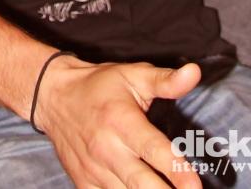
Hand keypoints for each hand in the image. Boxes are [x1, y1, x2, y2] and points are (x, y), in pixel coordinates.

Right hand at [36, 57, 201, 187]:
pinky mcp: (84, 185)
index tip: (196, 187)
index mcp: (122, 121)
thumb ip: (166, 80)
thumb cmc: (99, 86)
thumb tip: (195, 72)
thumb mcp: (133, 75)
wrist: (55, 98)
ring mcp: (94, 171)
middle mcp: (107, 149)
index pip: (153, 150)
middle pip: (141, 184)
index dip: (178, 171)